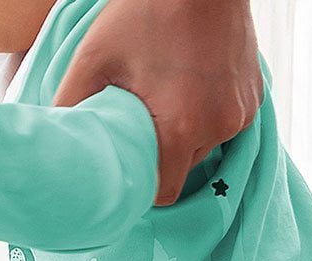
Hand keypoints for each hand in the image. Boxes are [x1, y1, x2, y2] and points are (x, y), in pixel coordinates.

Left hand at [52, 0, 262, 205]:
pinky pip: (227, 121)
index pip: (165, 192)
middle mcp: (218, 127)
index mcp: (180, 127)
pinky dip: (210, 110)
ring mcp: (240, 114)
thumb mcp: (96, 55)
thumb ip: (72, 102)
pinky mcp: (253, 99)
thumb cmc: (147, 10)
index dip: (146, 186)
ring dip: (188, 129)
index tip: (133, 169)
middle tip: (147, 118)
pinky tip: (195, 81)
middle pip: (185, 166)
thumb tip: (57, 137)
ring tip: (172, 92)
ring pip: (207, 143)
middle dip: (166, 151)